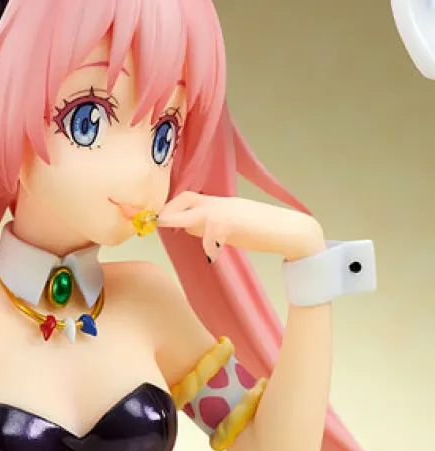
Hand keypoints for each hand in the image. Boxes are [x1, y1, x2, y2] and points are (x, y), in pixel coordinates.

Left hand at [157, 193, 325, 261]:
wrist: (289, 230)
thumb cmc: (263, 229)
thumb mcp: (232, 222)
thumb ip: (210, 223)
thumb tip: (187, 228)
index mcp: (219, 202)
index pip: (187, 196)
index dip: (171, 206)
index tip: (162, 219)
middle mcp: (220, 203)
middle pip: (184, 200)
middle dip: (168, 214)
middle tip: (160, 225)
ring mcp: (225, 212)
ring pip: (192, 216)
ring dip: (183, 226)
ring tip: (184, 235)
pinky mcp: (231, 224)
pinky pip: (211, 235)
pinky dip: (210, 247)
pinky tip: (216, 254)